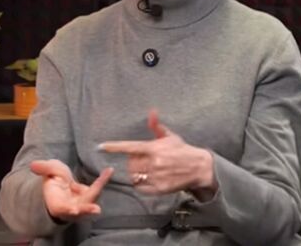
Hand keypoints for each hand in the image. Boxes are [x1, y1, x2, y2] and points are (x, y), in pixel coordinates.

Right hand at [30, 159, 113, 221]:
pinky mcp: (90, 197)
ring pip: (91, 199)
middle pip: (80, 209)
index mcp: (57, 204)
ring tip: (106, 176)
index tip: (74, 210)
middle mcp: (71, 207)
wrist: (61, 185)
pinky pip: (97, 188)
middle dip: (87, 210)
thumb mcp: (48, 172)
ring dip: (98, 190)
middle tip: (96, 209)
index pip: (63, 208)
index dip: (68, 210)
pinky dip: (102, 180)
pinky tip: (108, 170)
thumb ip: (43, 169)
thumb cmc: (53, 181)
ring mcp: (82, 204)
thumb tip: (33, 165)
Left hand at [100, 110, 215, 194]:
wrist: (199, 167)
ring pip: (134, 175)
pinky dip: (140, 184)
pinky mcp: (159, 188)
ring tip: (146, 169)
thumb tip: (152, 112)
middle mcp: (154, 162)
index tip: (101, 146)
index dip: (114, 147)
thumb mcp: (170, 136)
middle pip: (130, 164)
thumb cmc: (182, 150)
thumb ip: (157, 126)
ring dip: (136, 173)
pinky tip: (148, 179)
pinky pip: (140, 187)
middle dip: (133, 162)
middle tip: (142, 160)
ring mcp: (156, 176)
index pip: (130, 147)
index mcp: (154, 148)